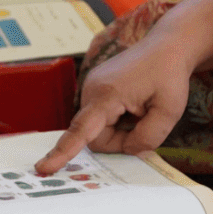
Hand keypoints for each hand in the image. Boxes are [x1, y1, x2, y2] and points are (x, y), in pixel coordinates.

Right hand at [35, 36, 194, 175]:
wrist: (166, 46)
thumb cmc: (169, 74)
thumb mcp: (169, 111)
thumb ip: (148, 138)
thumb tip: (130, 151)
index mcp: (107, 94)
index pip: (81, 130)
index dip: (63, 152)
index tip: (43, 168)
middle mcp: (92, 89)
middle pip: (96, 137)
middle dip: (121, 140)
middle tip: (146, 122)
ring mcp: (91, 87)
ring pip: (99, 130)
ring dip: (121, 129)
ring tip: (141, 108)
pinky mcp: (96, 88)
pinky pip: (101, 119)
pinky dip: (118, 120)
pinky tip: (134, 105)